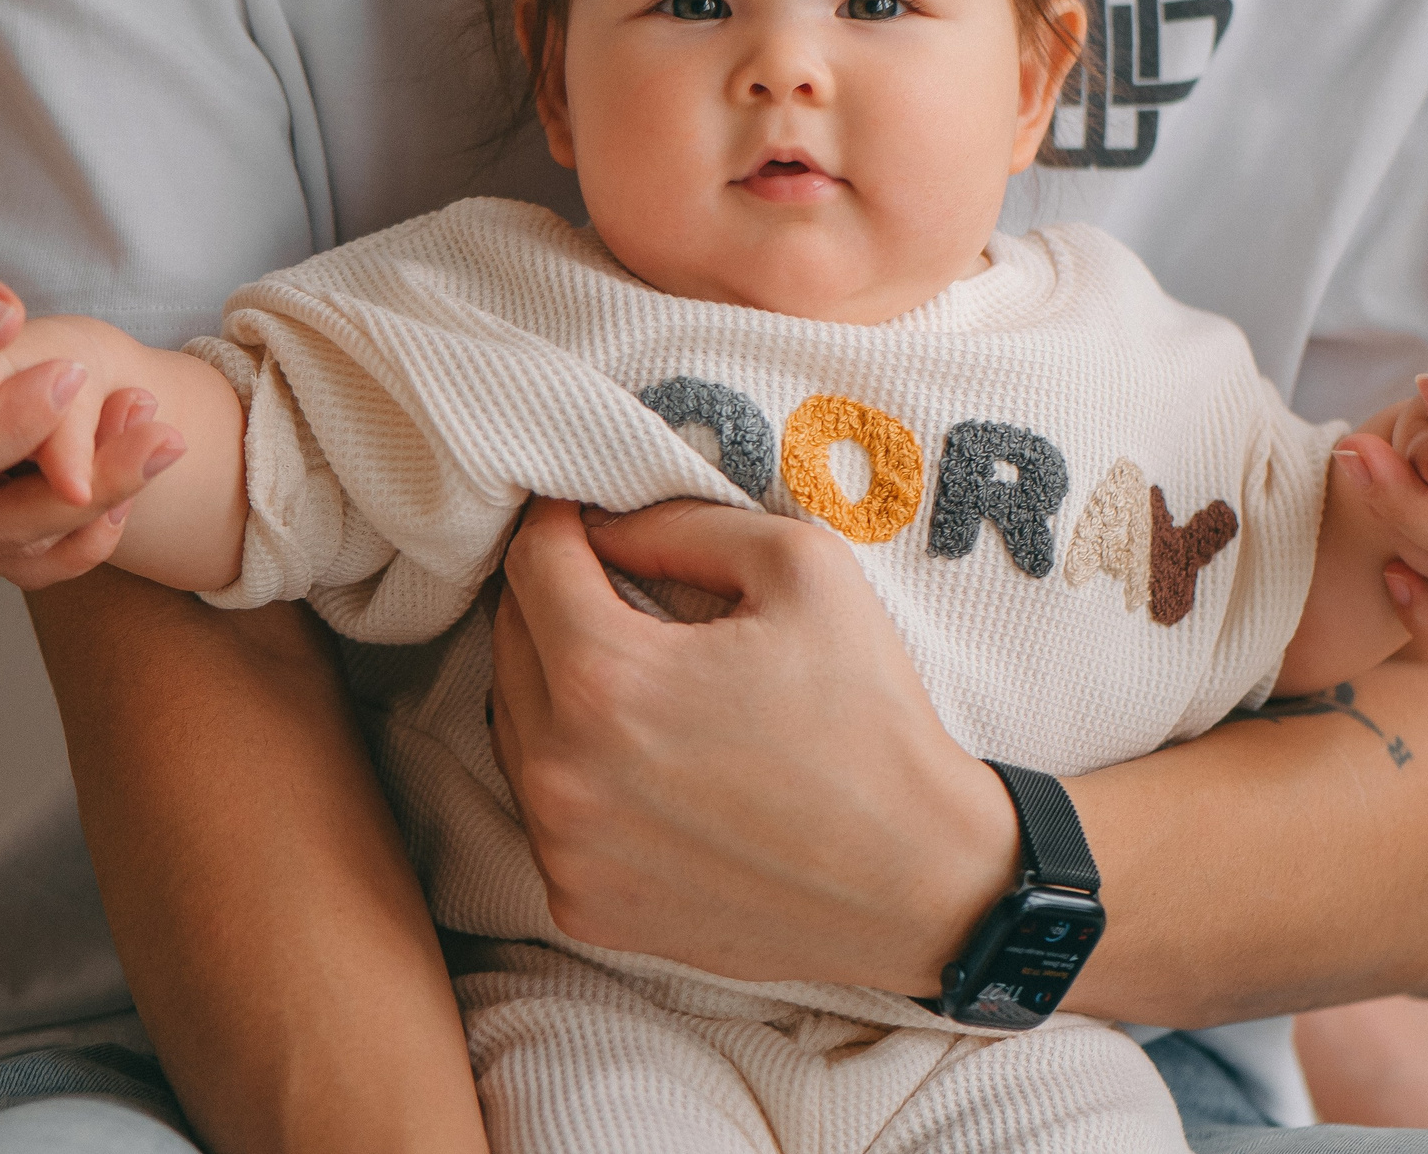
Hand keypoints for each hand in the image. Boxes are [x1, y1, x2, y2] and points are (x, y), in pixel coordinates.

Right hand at [0, 312, 187, 586]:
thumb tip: (0, 323)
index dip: (11, 425)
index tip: (77, 374)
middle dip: (82, 484)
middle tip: (161, 435)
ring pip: (5, 538)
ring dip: (91, 501)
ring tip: (159, 440)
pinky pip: (9, 537)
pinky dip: (71, 521)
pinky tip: (131, 476)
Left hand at [488, 499, 1015, 994]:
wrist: (918, 881)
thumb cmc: (870, 720)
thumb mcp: (803, 569)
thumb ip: (684, 525)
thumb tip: (605, 524)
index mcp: (606, 681)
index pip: (530, 566)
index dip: (558, 524)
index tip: (588, 519)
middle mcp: (563, 775)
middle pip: (509, 644)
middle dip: (553, 600)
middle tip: (616, 588)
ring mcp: (566, 852)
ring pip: (516, 729)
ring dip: (556, 687)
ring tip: (638, 676)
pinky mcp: (584, 907)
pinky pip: (546, 812)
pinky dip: (577, 773)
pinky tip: (647, 763)